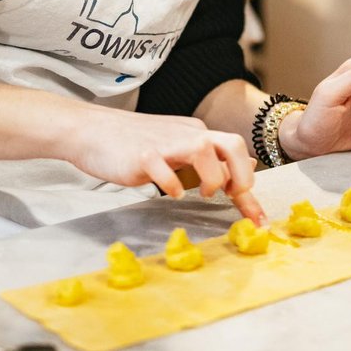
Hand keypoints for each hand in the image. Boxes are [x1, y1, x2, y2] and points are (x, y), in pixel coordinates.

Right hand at [62, 105, 263, 223]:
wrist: (92, 131)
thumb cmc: (135, 143)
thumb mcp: (177, 147)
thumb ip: (208, 156)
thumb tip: (245, 165)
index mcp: (196, 133)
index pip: (234, 154)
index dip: (250, 188)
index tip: (259, 220)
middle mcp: (186, 134)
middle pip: (231, 143)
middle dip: (241, 175)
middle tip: (233, 196)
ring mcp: (164, 144)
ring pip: (204, 151)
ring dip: (211, 177)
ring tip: (201, 193)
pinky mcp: (142, 155)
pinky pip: (164, 170)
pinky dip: (172, 185)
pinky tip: (171, 194)